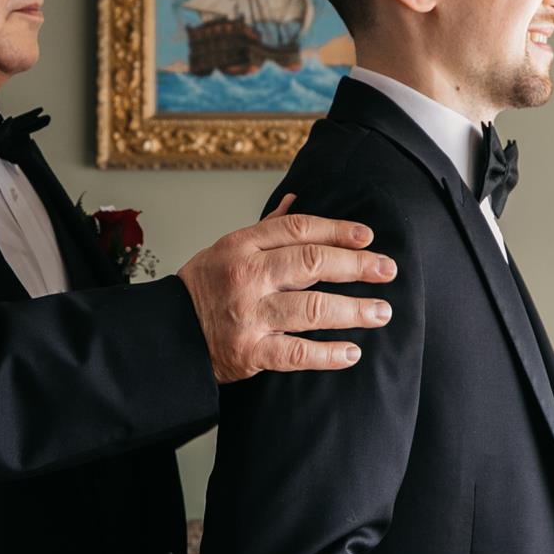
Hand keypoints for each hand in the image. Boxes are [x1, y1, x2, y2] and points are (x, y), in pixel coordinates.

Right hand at [178, 194, 396, 384]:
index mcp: (240, 246)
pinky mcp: (249, 352)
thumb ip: (265, 228)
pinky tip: (352, 352)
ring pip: (311, 309)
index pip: (297, 229)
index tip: (366, 236)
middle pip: (310, 263)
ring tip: (381, 312)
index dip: (336, 230)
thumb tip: (296, 199)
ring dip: (353, 311)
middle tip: (387, 269)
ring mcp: (247, 315)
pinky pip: (296, 353)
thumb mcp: (225, 248)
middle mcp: (245, 277)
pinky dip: (327, 354)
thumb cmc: (202, 289)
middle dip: (356, 266)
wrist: (167, 335)